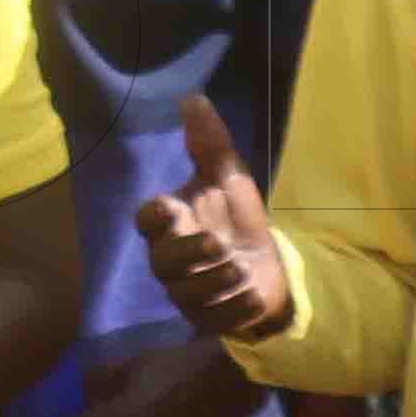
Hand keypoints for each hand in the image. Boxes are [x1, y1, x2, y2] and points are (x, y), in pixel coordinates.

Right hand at [130, 94, 293, 342]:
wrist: (268, 266)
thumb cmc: (239, 219)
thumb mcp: (230, 178)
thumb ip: (210, 143)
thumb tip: (193, 97)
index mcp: (172, 225)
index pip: (147, 221)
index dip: (154, 216)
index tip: (169, 206)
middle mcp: (171, 261)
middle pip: (163, 262)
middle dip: (189, 253)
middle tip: (219, 243)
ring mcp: (188, 293)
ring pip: (187, 294)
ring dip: (215, 281)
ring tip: (242, 270)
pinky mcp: (210, 319)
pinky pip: (215, 319)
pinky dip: (235, 309)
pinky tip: (253, 296)